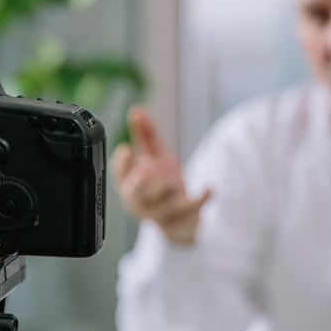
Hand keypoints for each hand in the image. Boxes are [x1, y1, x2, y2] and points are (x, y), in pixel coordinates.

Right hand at [111, 106, 210, 244]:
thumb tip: (136, 110)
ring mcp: (162, 211)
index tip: (126, 149)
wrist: (181, 219)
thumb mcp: (154, 158)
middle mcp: (142, 200)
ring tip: (171, 184)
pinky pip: (191, 210)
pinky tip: (210, 189)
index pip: (120, 175)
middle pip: (134, 195)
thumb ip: (144, 136)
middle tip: (142, 174)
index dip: (121, 163)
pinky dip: (201, 199)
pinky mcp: (183, 216)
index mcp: (131, 184)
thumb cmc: (161, 185)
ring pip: (160, 207)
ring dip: (165, 195)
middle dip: (136, 186)